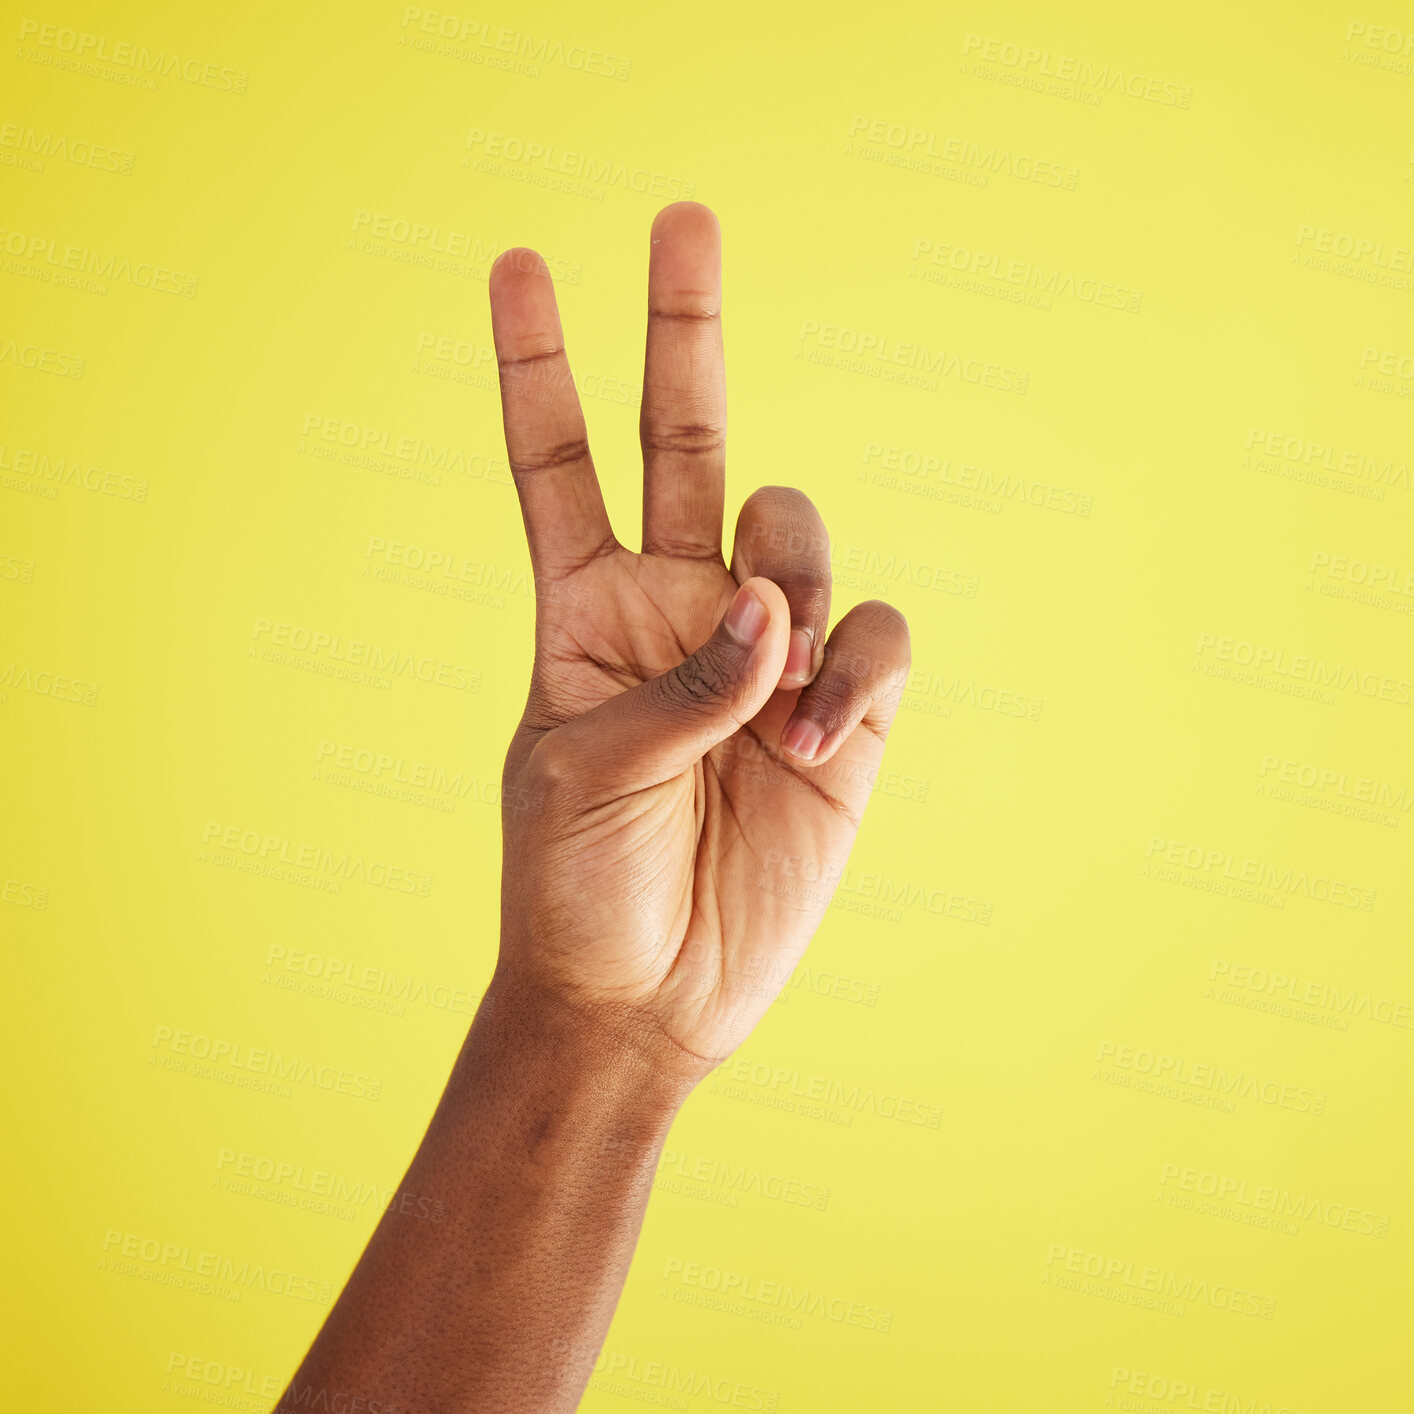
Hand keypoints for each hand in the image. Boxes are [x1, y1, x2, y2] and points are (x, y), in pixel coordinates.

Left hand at [488, 202, 910, 1074]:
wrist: (648, 996)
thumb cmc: (578, 888)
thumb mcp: (586, 779)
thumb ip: (680, 683)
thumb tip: (774, 608)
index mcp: (587, 610)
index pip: (558, 464)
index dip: (540, 366)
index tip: (520, 265)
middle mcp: (679, 608)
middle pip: (688, 437)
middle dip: (685, 330)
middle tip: (681, 215)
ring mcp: (765, 653)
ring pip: (798, 538)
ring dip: (795, 600)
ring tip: (777, 713)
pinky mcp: (841, 714)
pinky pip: (875, 640)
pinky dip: (858, 671)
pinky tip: (820, 733)